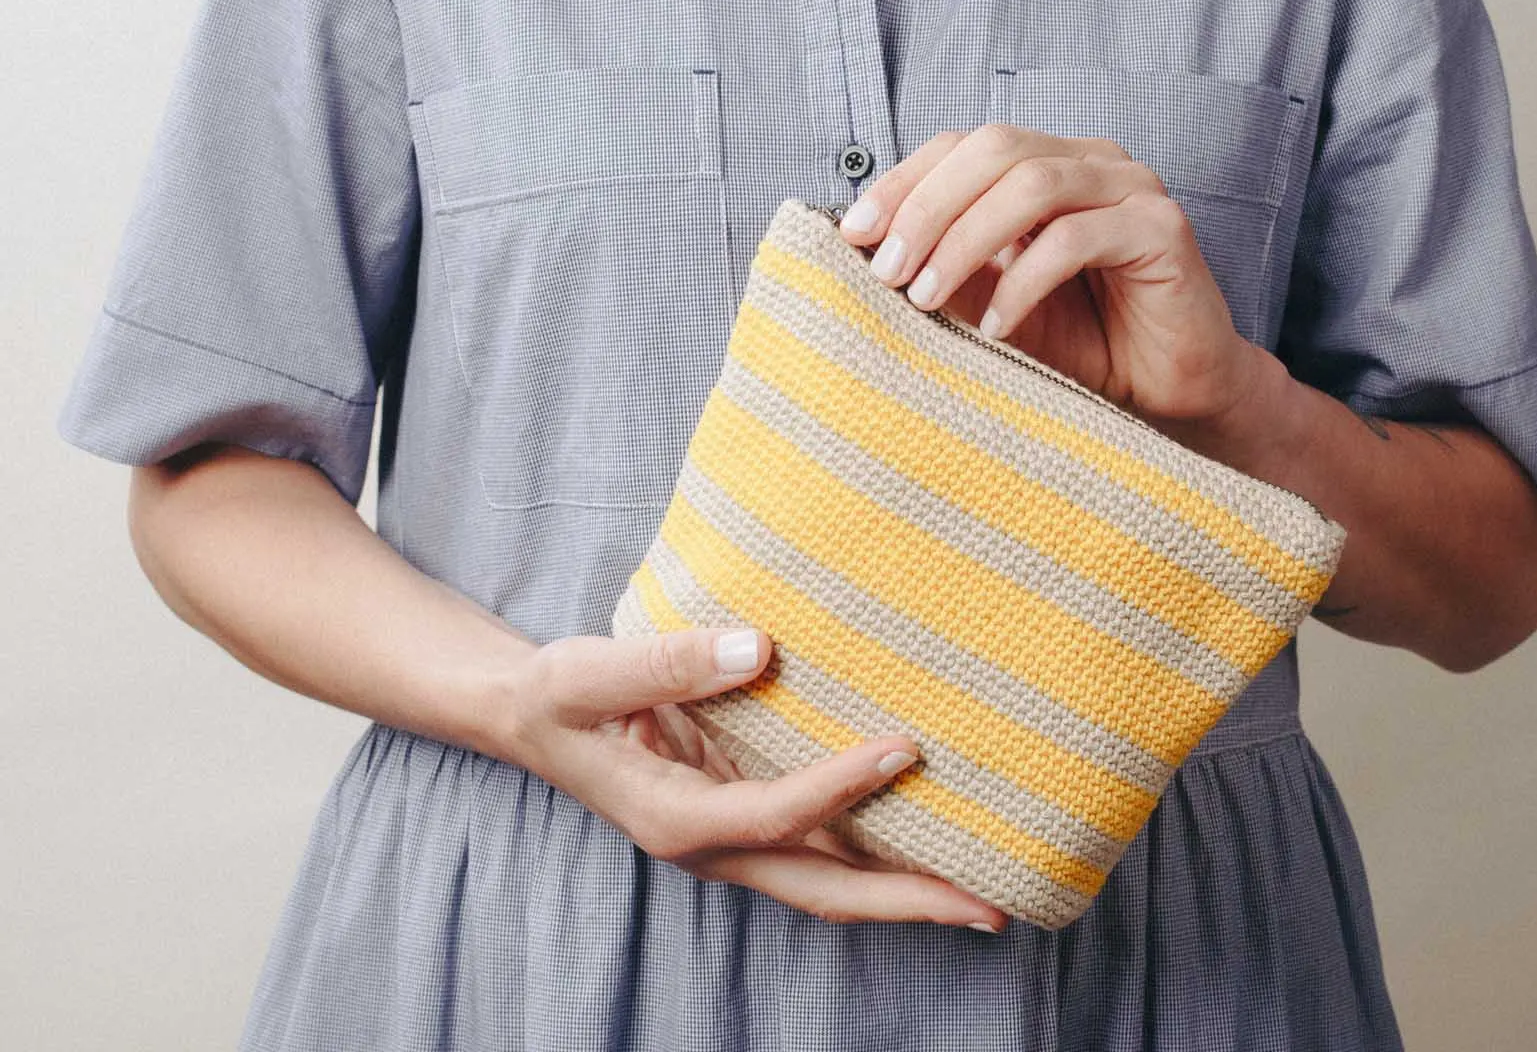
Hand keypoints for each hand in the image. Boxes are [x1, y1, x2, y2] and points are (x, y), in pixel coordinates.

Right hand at [499, 624, 1008, 930]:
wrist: (532, 716)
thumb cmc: (558, 695)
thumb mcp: (590, 673)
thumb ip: (670, 662)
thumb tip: (760, 646)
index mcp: (674, 820)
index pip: (776, 815)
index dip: (841, 788)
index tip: (904, 748)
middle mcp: (712, 846)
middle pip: (824, 889)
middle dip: (906, 900)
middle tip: (990, 904)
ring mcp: (732, 838)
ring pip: (829, 880)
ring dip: (905, 889)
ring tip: (987, 889)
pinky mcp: (744, 815)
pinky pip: (820, 846)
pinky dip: (877, 853)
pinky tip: (928, 836)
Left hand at [837, 123, 1280, 441]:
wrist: (1174, 398)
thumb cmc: (1085, 345)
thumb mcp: (994, 303)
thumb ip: (947, 267)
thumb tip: (866, 249)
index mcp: (1050, 162)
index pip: (964, 144)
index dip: (904, 180)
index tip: (854, 232)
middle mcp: (1092, 161)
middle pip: (994, 148)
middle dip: (927, 205)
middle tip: (887, 270)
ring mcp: (1131, 189)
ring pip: (1032, 184)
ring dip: (965, 240)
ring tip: (927, 297)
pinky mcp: (1163, 229)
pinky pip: (1075, 238)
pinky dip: (1023, 282)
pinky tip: (997, 327)